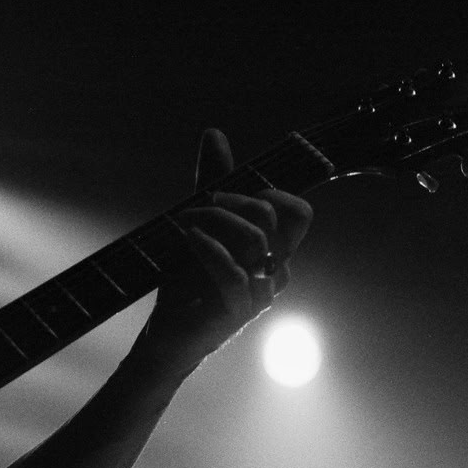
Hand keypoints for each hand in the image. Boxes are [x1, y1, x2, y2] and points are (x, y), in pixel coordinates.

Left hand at [137, 128, 313, 376]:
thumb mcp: (200, 223)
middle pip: (271, 219)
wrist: (168, 334)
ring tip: (184, 223)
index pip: (299, 213)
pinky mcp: (237, 312)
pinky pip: (233, 272)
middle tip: (198, 204)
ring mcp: (259, 294)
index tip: (229, 193)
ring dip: (213, 220)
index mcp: (274, 252)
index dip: (271, 193)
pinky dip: (208, 248)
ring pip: (253, 241)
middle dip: (232, 200)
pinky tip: (189, 238)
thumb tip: (214, 133)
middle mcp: (274, 272)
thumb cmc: (188, 281)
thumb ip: (211, 181)